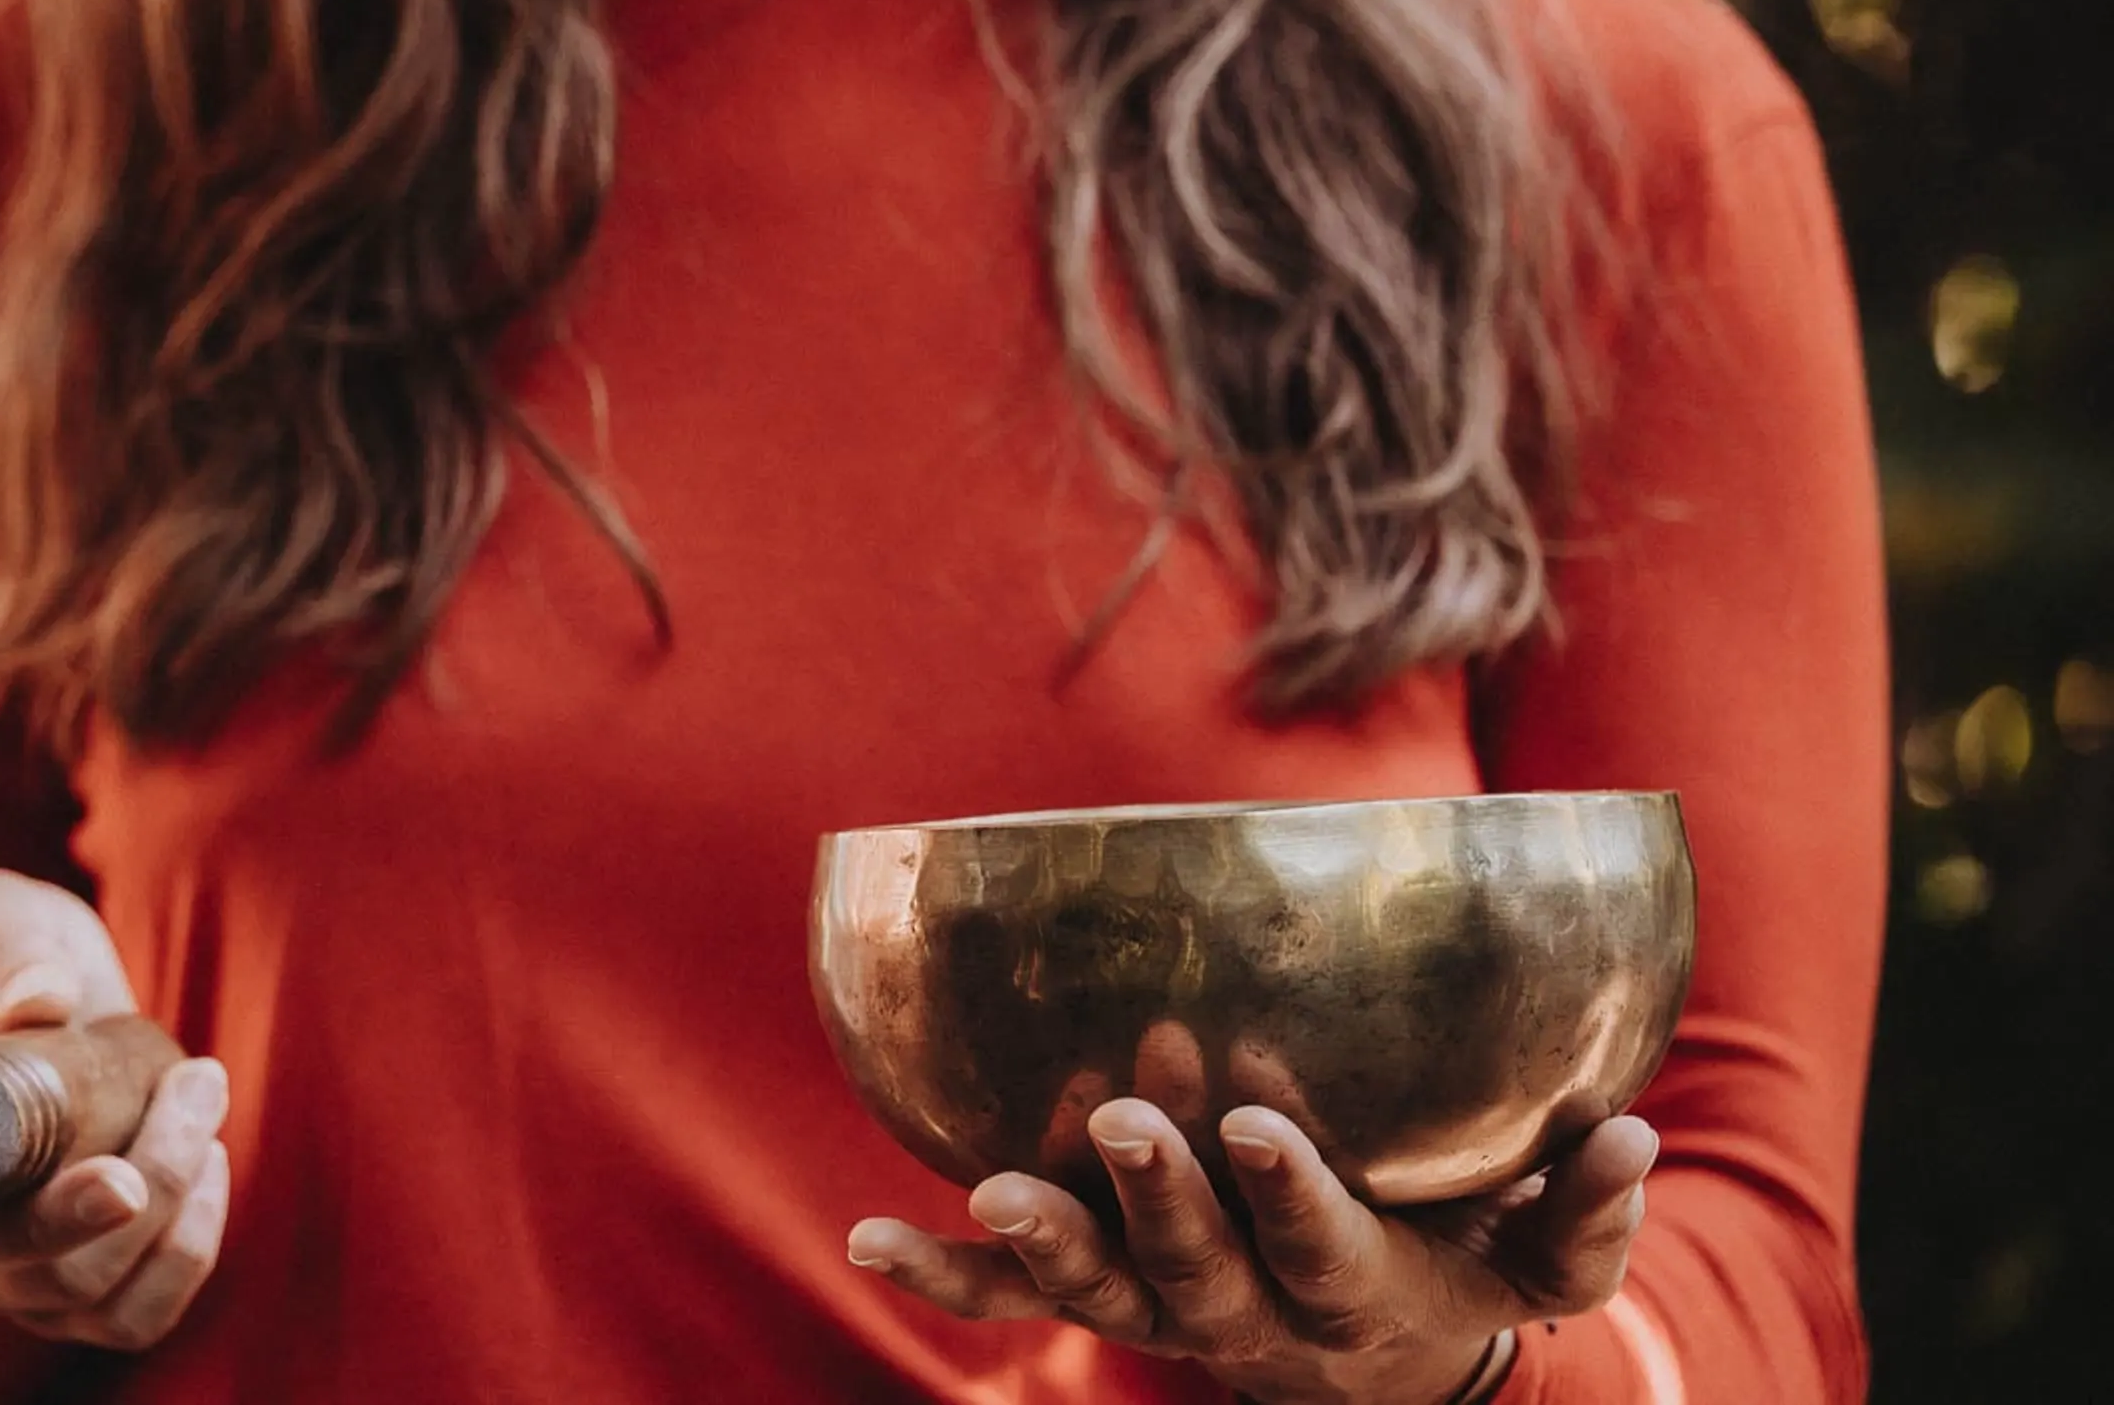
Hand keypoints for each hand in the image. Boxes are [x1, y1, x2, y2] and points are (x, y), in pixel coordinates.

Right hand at [0, 870, 232, 1351]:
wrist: (53, 993)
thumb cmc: (6, 948)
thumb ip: (3, 941)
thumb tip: (39, 1003)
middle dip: (87, 1206)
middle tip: (182, 1102)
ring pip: (70, 1294)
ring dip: (157, 1220)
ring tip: (202, 1106)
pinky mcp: (65, 1284)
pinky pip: (126, 1316)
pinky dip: (181, 1258)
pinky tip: (210, 1169)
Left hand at [847, 1098, 1658, 1404]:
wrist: (1370, 1379)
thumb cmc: (1459, 1283)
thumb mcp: (1534, 1269)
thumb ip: (1580, 1212)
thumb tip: (1631, 1136)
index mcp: (1349, 1294)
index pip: (1318, 1244)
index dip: (1287, 1192)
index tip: (1257, 1125)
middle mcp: (1242, 1313)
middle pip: (1193, 1266)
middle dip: (1157, 1196)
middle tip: (1123, 1120)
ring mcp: (1160, 1308)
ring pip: (1094, 1287)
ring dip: (1044, 1236)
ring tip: (990, 1188)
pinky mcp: (1102, 1296)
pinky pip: (1008, 1297)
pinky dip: (942, 1270)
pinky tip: (870, 1236)